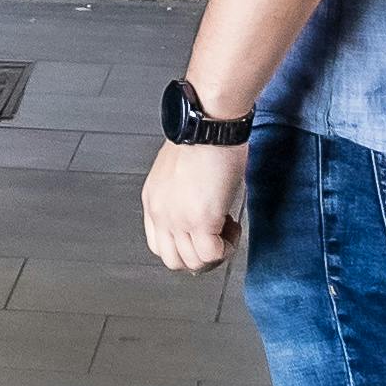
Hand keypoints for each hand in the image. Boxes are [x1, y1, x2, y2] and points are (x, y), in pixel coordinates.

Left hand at [144, 136, 246, 271]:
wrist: (208, 122)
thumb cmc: (201, 135)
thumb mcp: (178, 170)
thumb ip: (180, 193)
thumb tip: (197, 204)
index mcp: (153, 200)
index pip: (158, 244)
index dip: (183, 246)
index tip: (200, 236)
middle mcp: (161, 213)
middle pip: (173, 260)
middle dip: (198, 257)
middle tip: (216, 239)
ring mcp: (178, 219)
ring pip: (193, 263)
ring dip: (215, 252)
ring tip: (227, 230)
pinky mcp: (201, 219)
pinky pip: (212, 254)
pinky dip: (226, 247)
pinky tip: (232, 227)